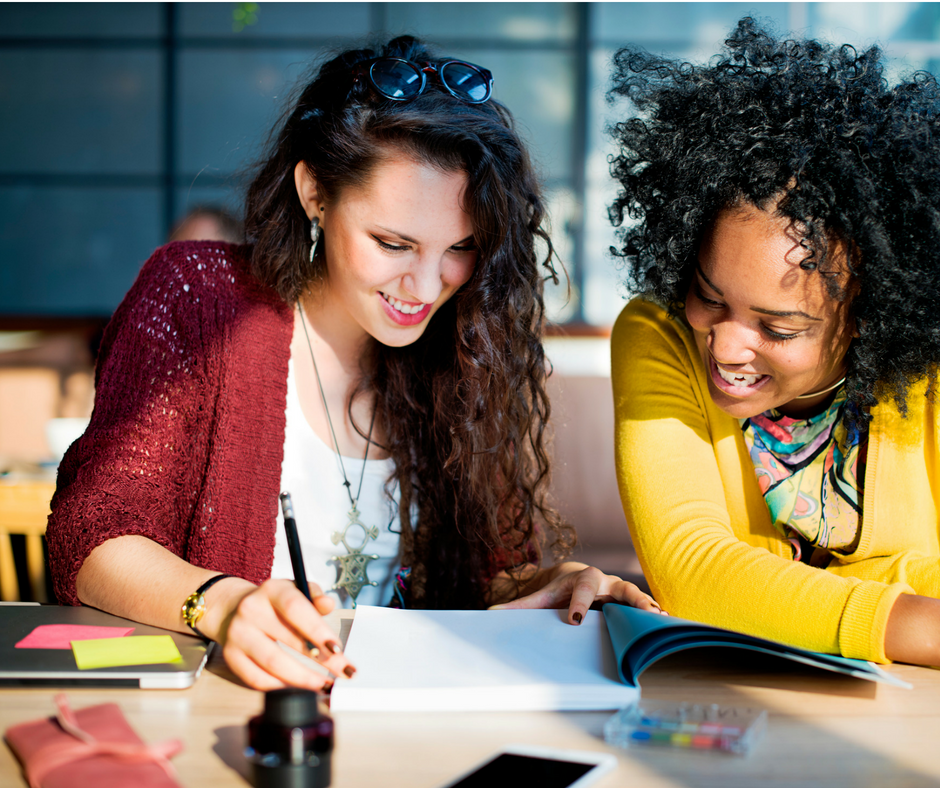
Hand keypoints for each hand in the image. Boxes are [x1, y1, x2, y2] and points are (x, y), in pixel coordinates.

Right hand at [200, 577, 355, 691]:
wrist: (234, 609)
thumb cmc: (274, 604)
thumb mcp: (295, 591)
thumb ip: (315, 596)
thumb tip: (329, 604)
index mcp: (272, 590)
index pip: (295, 609)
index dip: (317, 631)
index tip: (338, 649)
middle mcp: (251, 610)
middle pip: (288, 641)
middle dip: (322, 661)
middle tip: (343, 672)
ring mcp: (238, 634)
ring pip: (273, 664)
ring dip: (303, 679)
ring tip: (324, 684)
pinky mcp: (231, 656)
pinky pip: (257, 679)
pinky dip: (281, 685)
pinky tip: (298, 685)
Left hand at [490, 562, 664, 624]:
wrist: (575, 580)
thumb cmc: (558, 590)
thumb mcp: (541, 596)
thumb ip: (519, 606)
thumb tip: (491, 613)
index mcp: (583, 578)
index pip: (582, 588)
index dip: (579, 603)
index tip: (575, 620)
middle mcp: (606, 582)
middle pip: (622, 587)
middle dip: (632, 598)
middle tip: (644, 611)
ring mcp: (621, 593)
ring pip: (638, 598)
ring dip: (650, 608)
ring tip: (664, 619)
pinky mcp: (630, 605)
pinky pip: (644, 609)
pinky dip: (654, 616)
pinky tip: (668, 624)